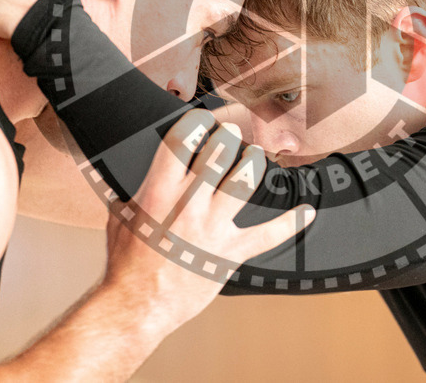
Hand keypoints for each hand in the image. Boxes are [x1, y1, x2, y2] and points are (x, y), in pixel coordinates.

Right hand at [102, 110, 312, 332]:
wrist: (138, 306)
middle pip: (219, 153)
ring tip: (255, 155)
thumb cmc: (126, 264)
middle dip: (228, 136)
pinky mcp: (230, 252)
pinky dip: (291, 223)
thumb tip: (117, 171)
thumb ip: (126, 191)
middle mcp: (188, 204)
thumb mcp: (118, 219)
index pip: (182, 141)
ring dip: (253, 162)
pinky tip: (308, 212)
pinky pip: (268, 235)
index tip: (203, 119)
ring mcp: (212, 228)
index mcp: (158, 192)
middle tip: (231, 133)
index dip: (197, 123)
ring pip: (245, 180)